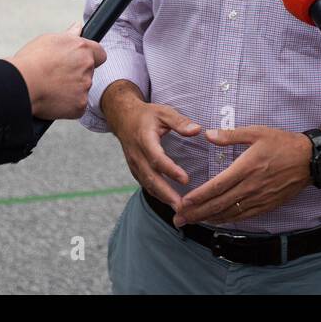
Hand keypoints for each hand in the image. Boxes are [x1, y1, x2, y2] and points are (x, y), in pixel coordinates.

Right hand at [8, 23, 106, 119]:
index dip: (90, 58)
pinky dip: (67, 105)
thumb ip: (69, 36)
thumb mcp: (49, 40)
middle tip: (56, 75)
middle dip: (76, 74)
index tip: (78, 61)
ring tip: (50, 87)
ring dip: (71, 89)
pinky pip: (77, 105)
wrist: (21, 84)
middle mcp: (87, 67)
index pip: (100, 54)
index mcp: (82, 49)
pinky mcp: (80, 105)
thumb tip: (78, 27)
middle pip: (88, 72)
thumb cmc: (31, 61)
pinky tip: (52, 99)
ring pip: (82, 89)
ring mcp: (85, 87)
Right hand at [102, 82, 200, 207]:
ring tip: (179, 209)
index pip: (157, 158)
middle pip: (150, 177)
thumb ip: (180, 122)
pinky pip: (145, 184)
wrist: (123, 118)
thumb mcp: (164, 112)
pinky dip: (157, 194)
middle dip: (166, 193)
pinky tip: (170, 202)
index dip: (170, 170)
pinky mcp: (135, 170)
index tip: (186, 180)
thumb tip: (197, 130)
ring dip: (162, 198)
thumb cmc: (147, 115)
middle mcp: (137, 154)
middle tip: (182, 206)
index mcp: (144, 139)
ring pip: (147, 184)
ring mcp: (134, 164)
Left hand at [176, 126, 310, 225]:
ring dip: (208, 219)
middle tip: (178, 218)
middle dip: (197, 213)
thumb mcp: (256, 132)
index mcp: (246, 167)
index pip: (217, 186)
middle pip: (219, 204)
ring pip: (229, 213)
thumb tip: (208, 135)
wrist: (309, 159)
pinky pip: (243, 217)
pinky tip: (216, 221)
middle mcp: (251, 186)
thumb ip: (230, 135)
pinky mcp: (267, 205)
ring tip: (191, 222)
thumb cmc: (282, 143)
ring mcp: (259, 198)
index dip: (199, 196)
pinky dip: (227, 220)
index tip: (183, 202)